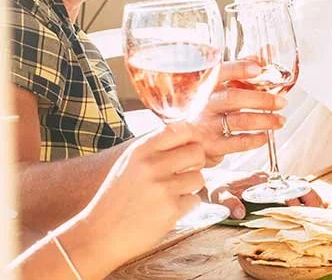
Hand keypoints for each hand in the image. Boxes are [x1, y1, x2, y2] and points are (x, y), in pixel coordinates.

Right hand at [70, 123, 205, 266]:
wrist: (98, 237)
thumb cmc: (116, 200)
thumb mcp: (128, 165)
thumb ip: (155, 150)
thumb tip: (192, 138)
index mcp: (140, 151)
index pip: (181, 129)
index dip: (194, 137)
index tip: (195, 146)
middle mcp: (151, 165)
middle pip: (197, 152)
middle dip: (196, 163)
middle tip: (185, 174)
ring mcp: (162, 188)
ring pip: (199, 178)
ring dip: (189, 188)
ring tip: (169, 196)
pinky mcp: (170, 210)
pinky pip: (194, 200)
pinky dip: (185, 207)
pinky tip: (165, 212)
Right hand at [192, 59, 287, 165]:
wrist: (182, 139)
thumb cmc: (206, 106)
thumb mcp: (218, 85)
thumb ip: (241, 67)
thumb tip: (267, 49)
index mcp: (205, 85)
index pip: (220, 72)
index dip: (239, 69)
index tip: (258, 69)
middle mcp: (203, 104)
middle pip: (233, 98)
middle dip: (262, 99)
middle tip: (281, 102)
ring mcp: (205, 125)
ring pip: (239, 120)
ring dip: (265, 120)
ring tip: (280, 120)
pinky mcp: (210, 146)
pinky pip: (237, 142)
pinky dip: (255, 140)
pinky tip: (265, 136)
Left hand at [206, 171, 326, 218]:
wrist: (214, 180)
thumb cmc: (216, 187)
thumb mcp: (218, 195)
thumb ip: (229, 203)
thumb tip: (241, 213)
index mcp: (259, 179)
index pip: (281, 186)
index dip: (293, 196)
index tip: (299, 208)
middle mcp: (268, 178)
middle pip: (294, 184)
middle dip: (308, 195)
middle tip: (319, 208)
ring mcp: (272, 182)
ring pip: (297, 186)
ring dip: (310, 195)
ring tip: (321, 207)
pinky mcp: (273, 186)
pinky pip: (293, 189)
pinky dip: (305, 195)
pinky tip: (314, 203)